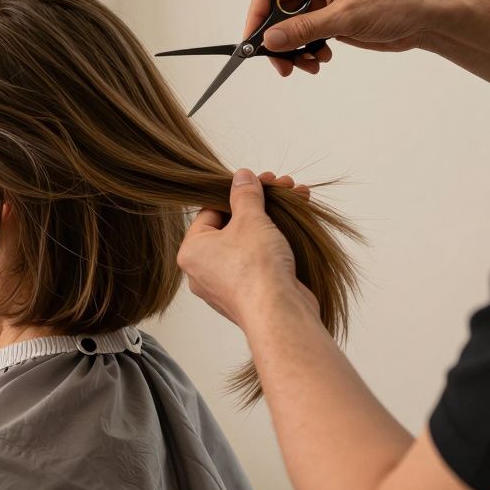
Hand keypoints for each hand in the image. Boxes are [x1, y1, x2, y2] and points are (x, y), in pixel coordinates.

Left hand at [177, 169, 317, 327]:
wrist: (280, 314)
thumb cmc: (256, 267)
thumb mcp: (251, 220)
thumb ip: (245, 195)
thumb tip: (242, 176)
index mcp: (191, 252)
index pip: (210, 212)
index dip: (236, 194)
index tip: (258, 181)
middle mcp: (203, 271)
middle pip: (232, 226)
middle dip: (260, 204)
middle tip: (282, 186)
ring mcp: (226, 286)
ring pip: (249, 243)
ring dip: (273, 219)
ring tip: (297, 196)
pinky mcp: (250, 295)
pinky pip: (261, 262)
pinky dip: (277, 242)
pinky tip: (298, 223)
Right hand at [246, 0, 450, 75]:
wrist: (430, 16)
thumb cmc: (397, 1)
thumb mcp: (347, 16)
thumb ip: (304, 28)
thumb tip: (268, 40)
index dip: (257, 15)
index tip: (253, 42)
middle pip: (277, 12)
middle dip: (277, 40)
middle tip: (282, 65)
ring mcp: (324, 2)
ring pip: (290, 29)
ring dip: (294, 50)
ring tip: (309, 65)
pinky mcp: (332, 19)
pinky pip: (307, 37)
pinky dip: (308, 51)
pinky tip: (323, 58)